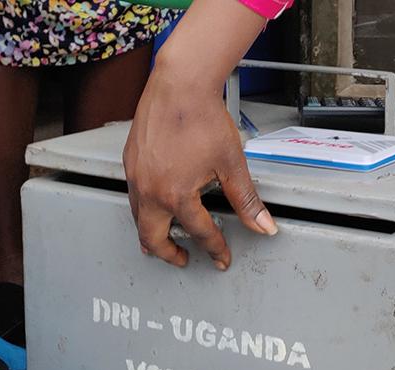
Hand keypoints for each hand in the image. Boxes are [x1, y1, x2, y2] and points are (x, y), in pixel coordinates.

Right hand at [123, 76, 276, 269]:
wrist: (180, 85)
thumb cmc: (203, 118)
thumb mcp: (231, 165)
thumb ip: (246, 200)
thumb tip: (263, 224)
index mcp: (176, 195)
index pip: (199, 233)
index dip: (215, 248)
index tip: (221, 256)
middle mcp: (150, 189)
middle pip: (153, 237)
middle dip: (168, 253)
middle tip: (183, 259)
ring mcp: (136, 175)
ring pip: (138, 217)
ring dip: (151, 233)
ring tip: (163, 240)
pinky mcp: (130, 160)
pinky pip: (133, 195)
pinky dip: (143, 209)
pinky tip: (152, 205)